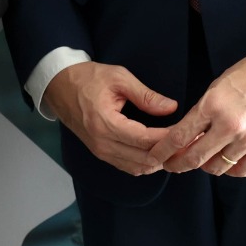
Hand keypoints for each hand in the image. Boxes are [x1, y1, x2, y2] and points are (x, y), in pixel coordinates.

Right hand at [42, 61, 177, 175]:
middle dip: (167, 153)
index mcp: (105, 123)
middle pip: (143, 159)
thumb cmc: (88, 78)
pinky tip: (157, 152)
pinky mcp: (100, 153)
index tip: (185, 131)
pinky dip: (145, 164)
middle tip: (186, 143)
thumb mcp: (119, 78)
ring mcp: (100, 151)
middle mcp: (102, 143)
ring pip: (137, 168)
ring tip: (175, 148)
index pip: (145, 139)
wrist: (59, 86)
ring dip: (157, 161)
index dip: (168, 138)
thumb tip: (171, 108)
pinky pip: (127, 167)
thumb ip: (146, 95)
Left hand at [146, 37, 245, 177]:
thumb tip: (188, 134)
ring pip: (217, 168)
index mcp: (213, 106)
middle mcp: (230, 126)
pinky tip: (225, 163)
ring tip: (201, 159)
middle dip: (178, 164)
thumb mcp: (218, 85)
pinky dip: (229, 170)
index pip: (180, 136)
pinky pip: (242, 171)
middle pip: (195, 158)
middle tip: (171, 164)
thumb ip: (203, 112)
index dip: (163, 151)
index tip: (155, 156)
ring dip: (204, 166)